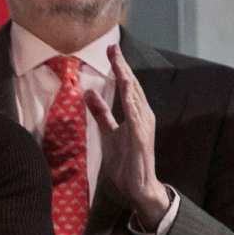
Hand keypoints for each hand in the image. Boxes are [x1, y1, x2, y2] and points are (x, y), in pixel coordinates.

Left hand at [85, 44, 169, 229]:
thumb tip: (89, 93)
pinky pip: (135, 116)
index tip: (109, 50)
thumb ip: (101, 113)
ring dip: (126, 77)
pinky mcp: (141, 138)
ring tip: (117, 61)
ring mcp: (144, 126)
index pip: (126, 86)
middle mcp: (143, 115)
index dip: (119, 67)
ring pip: (134, 96)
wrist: (138, 186)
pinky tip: (125, 88)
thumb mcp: (108, 133)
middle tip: (112, 47)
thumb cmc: (126, 161)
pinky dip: (130, 101)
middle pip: (131, 85)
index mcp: (136, 113)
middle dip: (122, 66)